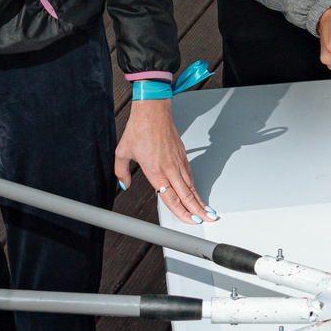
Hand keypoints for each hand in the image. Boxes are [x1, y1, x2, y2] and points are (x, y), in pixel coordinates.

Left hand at [116, 98, 209, 222]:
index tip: (190, 220)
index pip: (170, 197)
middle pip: (186, 195)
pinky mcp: (182, 155)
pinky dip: (194, 186)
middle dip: (198, 210)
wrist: (153, 110)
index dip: (182, 212)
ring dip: (199, 200)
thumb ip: (122, 172)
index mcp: (154, 171)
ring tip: (208, 211)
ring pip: (190, 185)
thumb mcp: (122, 152)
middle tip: (208, 220)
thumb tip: (123, 184)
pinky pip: (189, 174)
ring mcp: (178, 161)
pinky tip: (196, 193)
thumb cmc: (139, 128)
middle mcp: (169, 168)